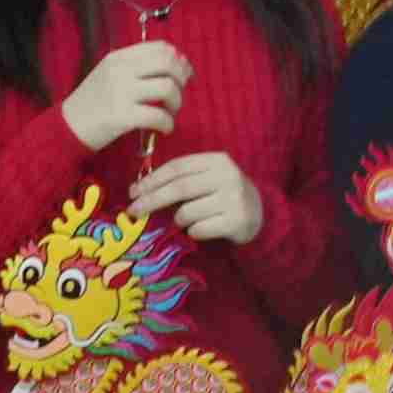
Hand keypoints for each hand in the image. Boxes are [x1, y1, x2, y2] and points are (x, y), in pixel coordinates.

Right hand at [62, 36, 195, 149]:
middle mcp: (120, 71)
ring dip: (177, 102)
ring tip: (170, 112)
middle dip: (182, 78)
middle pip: (168, 63)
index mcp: (118, 58)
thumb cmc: (92, 102)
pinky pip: (158, 116)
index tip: (183, 73)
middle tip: (178, 94)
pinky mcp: (122, 116)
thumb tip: (177, 65)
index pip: (160, 47)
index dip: (179, 59)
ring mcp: (121, 93)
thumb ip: (137, 67)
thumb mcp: (109, 74)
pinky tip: (165, 128)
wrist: (65, 128)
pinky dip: (168, 123)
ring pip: (167, 87)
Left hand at [123, 151, 264, 245]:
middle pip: (179, 188)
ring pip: (187, 212)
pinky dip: (194, 232)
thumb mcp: (207, 178)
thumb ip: (182, 179)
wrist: (259, 213)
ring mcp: (233, 198)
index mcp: (217, 160)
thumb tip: (140, 190)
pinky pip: (199, 229)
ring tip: (187, 220)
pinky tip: (203, 228)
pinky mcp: (236, 220)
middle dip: (151, 200)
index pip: (177, 167)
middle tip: (133, 210)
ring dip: (178, 219)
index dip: (152, 180)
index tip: (133, 191)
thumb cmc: (223, 194)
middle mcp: (227, 176)